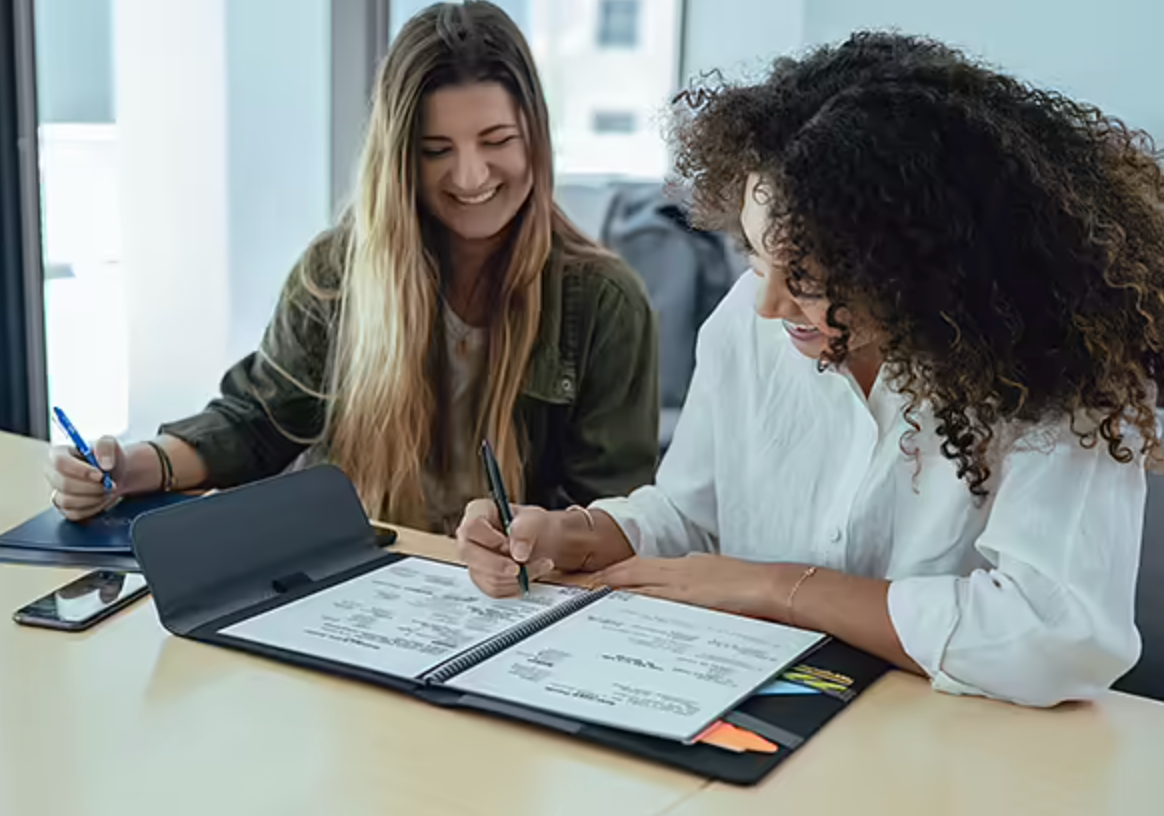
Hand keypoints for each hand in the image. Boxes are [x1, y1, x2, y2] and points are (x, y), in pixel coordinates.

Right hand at [44, 436, 128, 520]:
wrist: (115, 474)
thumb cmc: (107, 458)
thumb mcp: (110, 444)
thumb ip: (106, 447)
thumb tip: (104, 464)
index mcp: (59, 454)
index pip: (60, 463)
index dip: (81, 470)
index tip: (100, 475)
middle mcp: (53, 474)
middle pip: (64, 484)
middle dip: (91, 487)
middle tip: (109, 485)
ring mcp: (56, 492)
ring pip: (67, 501)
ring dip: (93, 498)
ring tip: (107, 491)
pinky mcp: (64, 508)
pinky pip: (74, 513)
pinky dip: (92, 509)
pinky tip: (101, 499)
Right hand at [456, 499, 558, 596]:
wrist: (541, 541)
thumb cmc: (531, 525)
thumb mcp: (534, 519)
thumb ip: (525, 531)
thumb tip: (518, 553)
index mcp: (478, 512)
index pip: (471, 527)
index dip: (490, 539)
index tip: (508, 545)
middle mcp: (470, 536)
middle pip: (469, 555)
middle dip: (498, 565)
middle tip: (520, 566)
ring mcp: (474, 559)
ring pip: (485, 575)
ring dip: (516, 576)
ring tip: (538, 565)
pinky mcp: (482, 578)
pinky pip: (494, 590)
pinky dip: (515, 586)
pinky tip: (528, 575)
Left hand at [592, 554, 794, 620]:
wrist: (771, 587)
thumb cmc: (749, 583)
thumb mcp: (714, 574)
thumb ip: (693, 579)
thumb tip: (681, 585)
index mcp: (685, 564)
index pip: (642, 565)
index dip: (618, 570)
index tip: (600, 575)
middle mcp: (679, 570)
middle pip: (634, 570)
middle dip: (608, 577)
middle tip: (584, 582)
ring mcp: (683, 584)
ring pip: (639, 582)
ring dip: (614, 586)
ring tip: (592, 592)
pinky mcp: (689, 600)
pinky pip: (655, 599)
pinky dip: (636, 600)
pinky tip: (622, 606)